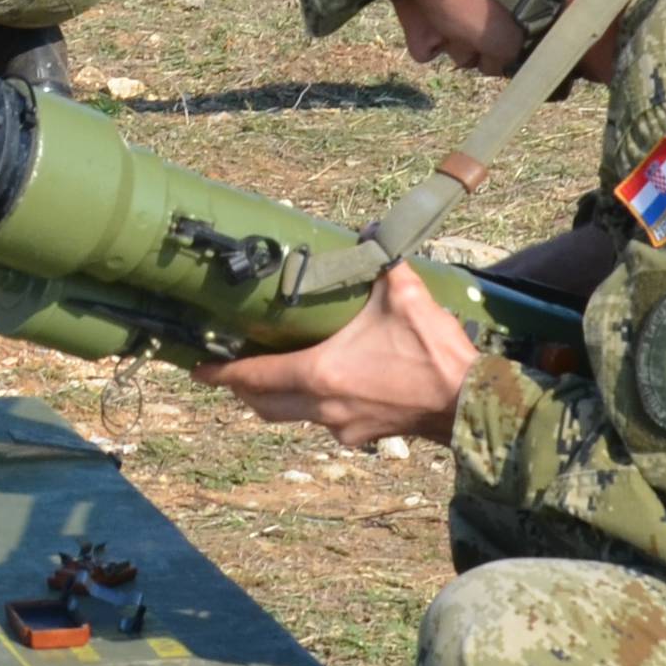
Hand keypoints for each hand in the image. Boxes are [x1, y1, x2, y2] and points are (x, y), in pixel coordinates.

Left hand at [197, 261, 478, 448]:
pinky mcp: (362, 435)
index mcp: (319, 373)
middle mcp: (321, 407)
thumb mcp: (403, 296)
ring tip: (270, 371)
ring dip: (275, 397)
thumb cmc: (431, 352)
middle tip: (228, 367)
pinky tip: (323, 382)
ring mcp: (341, 426)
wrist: (468, 403)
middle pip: (263, 403)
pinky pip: (322, 420)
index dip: (221, 372)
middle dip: (241, 387)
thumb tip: (368, 230)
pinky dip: (310, 404)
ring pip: (290, 415)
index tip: (197, 368)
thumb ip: (381, 262)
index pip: (254, 377)